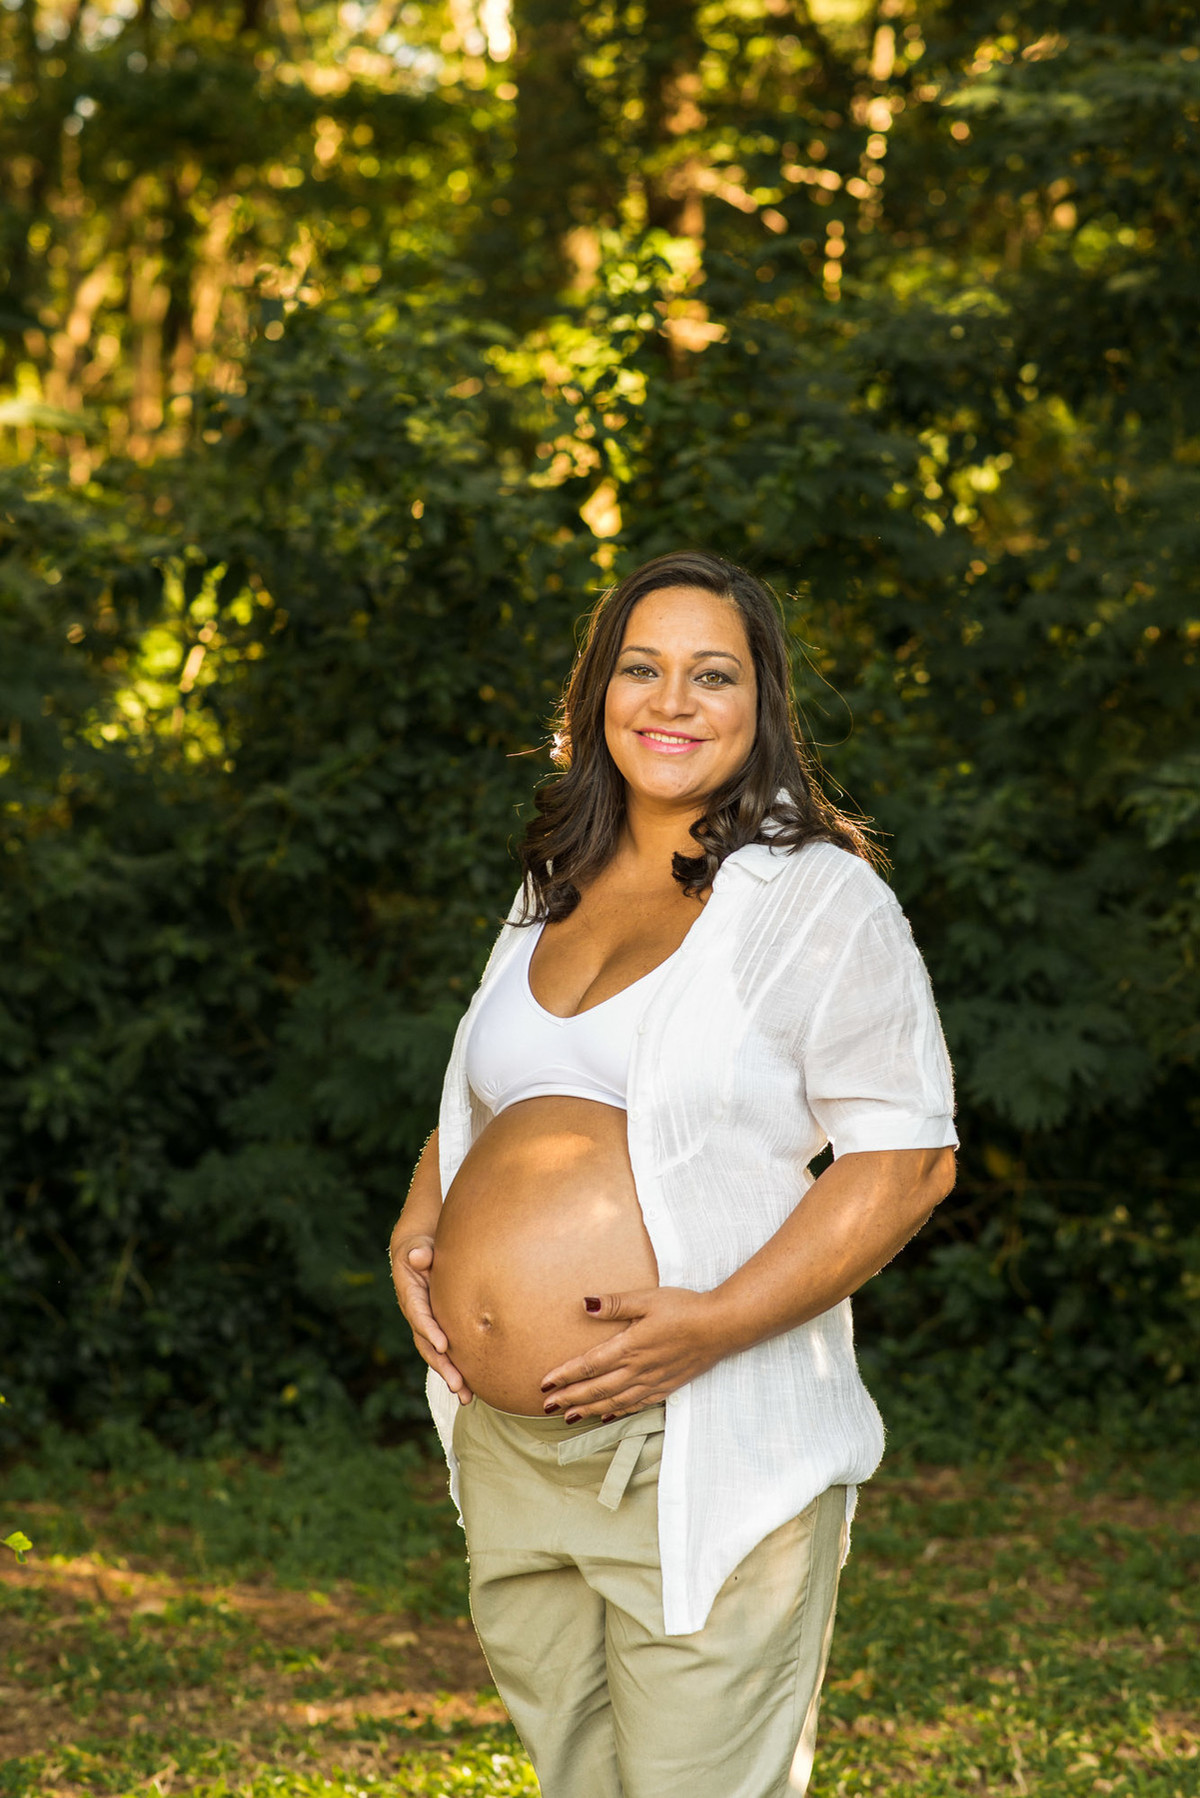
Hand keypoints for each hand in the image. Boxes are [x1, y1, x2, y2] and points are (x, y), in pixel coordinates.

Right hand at [390, 1235, 472, 1404]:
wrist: (419, 1251)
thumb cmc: (422, 1246)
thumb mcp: (419, 1245)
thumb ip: (420, 1252)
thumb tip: (419, 1255)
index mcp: (410, 1294)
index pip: (419, 1315)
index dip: (429, 1330)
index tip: (442, 1345)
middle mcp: (416, 1314)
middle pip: (427, 1344)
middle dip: (442, 1365)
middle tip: (457, 1384)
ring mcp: (426, 1324)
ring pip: (436, 1354)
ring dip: (450, 1375)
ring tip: (466, 1396)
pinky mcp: (438, 1329)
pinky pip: (446, 1352)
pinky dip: (457, 1369)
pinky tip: (471, 1388)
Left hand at [539, 1287, 722, 1421]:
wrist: (721, 1327)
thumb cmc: (684, 1308)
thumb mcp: (647, 1298)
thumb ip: (615, 1304)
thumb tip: (584, 1304)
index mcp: (630, 1346)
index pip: (589, 1365)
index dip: (565, 1375)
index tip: (544, 1384)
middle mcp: (638, 1369)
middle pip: (596, 1388)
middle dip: (569, 1398)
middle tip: (546, 1407)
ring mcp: (652, 1381)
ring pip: (613, 1401)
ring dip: (588, 1409)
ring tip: (568, 1416)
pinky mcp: (666, 1387)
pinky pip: (635, 1405)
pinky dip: (617, 1412)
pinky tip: (606, 1415)